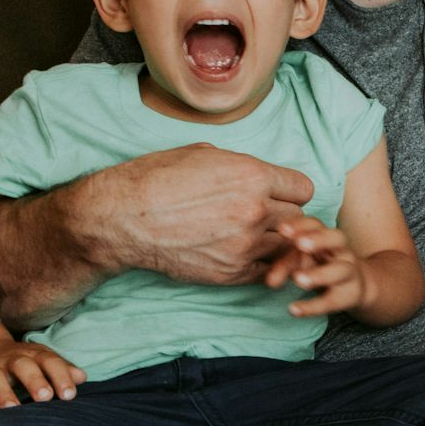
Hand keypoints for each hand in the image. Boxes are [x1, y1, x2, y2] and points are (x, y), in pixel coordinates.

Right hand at [0, 341, 86, 422]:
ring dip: (2, 393)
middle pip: (23, 366)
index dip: (60, 376)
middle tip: (45, 397)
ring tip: (11, 408)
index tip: (69, 395)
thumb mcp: (43, 360)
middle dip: (34, 380)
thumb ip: (62, 369)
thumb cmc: (24, 362)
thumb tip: (83, 377)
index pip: (49, 361)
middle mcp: (10, 361)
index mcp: (33, 355)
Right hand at [81, 144, 314, 286]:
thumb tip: (259, 173)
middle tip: (261, 214)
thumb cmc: (156, 179)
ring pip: (284, 245)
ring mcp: (245, 244)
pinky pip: (266, 269)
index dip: (290, 191)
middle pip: (297, 218)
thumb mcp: (202, 153)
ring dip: (273, 240)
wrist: (120, 219)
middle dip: (283, 215)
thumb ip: (242, 165)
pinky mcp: (232, 272)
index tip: (278, 193)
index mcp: (252, 175)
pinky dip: (260, 263)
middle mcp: (255, 210)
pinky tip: (243, 252)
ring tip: (250, 233)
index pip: (304, 189)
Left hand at [265, 217, 367, 317]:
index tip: (282, 229)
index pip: (316, 224)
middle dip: (319, 239)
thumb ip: (283, 266)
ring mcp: (348, 273)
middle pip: (337, 238)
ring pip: (340, 270)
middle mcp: (341, 252)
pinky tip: (294, 309)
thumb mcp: (301, 262)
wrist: (356, 287)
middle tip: (300, 244)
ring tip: (298, 279)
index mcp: (326, 238)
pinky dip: (312, 306)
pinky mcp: (348, 296)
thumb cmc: (321, 267)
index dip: (301, 225)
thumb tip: (269, 281)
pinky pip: (332, 301)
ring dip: (319, 274)